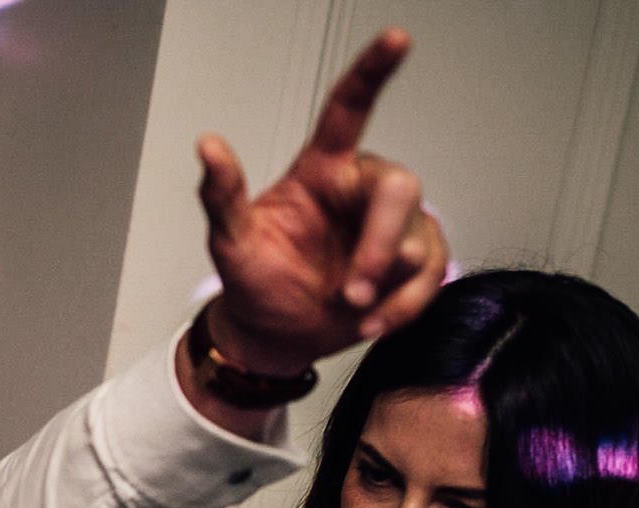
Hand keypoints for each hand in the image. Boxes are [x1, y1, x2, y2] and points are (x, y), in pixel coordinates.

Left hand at [197, 28, 447, 372]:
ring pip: (417, 237)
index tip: (396, 38)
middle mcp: (362, 190)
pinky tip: (372, 321)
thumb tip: (207, 145)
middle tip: (352, 286)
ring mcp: (393, 226)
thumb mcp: (230, 243)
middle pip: (399, 187)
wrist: (275, 336)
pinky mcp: (415, 263)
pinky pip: (431, 275)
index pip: (350, 110)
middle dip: (380, 240)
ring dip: (386, 281)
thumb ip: (222, 195)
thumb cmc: (255, 282)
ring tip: (350, 306)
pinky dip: (404, 306)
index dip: (373, 71)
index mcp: (323, 171)